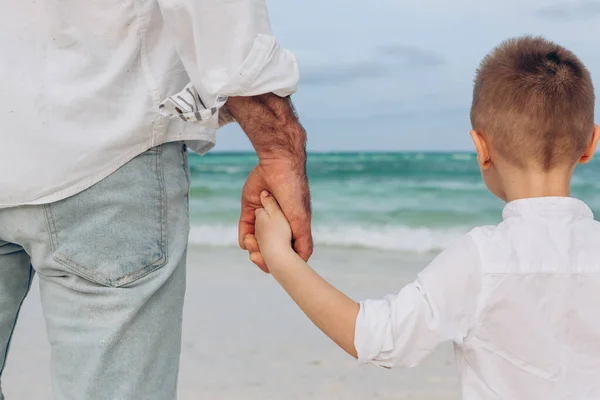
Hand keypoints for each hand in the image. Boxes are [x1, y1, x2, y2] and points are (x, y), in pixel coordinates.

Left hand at [239, 158, 311, 272]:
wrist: (278, 166)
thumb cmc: (294, 194)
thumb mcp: (301, 220)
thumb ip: (303, 240)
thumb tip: (303, 262)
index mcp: (293, 228)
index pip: (286, 252)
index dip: (278, 262)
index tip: (272, 266)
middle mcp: (279, 224)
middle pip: (269, 248)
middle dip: (263, 256)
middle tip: (256, 257)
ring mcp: (264, 216)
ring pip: (256, 240)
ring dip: (252, 246)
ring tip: (252, 244)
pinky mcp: (250, 208)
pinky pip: (245, 228)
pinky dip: (244, 237)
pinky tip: (245, 240)